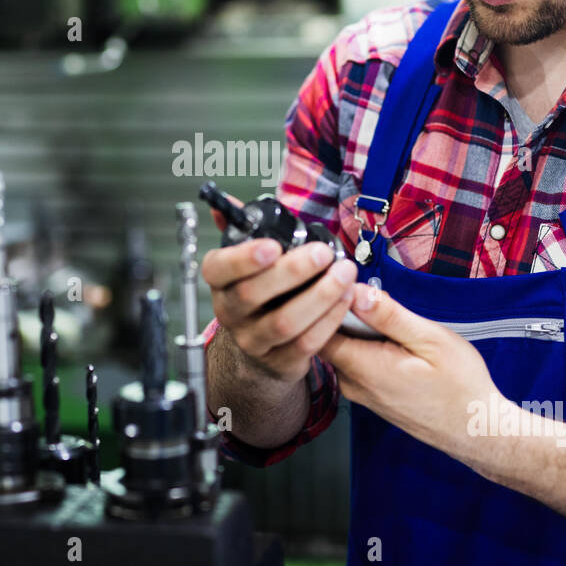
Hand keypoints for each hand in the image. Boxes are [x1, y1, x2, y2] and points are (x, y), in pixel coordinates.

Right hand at [201, 197, 357, 384]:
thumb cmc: (260, 295)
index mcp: (221, 282)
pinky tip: (347, 298)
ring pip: (284, 322)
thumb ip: (241, 231)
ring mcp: (254, 340)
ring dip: (320, 296)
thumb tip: (227, 204)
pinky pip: (306, 343)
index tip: (272, 245)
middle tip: (323, 253)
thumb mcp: (247, 263)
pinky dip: (330, 320)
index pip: (218, 269)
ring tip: (344, 274)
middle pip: (253, 294)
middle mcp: (231, 312)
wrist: (261, 349)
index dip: (242, 258)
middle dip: (293, 271)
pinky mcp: (280, 362)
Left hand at [319, 281, 503, 460]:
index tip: (342, 280)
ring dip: (355, 328)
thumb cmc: (461, 385)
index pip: (318, 329)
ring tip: (381, 313)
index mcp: (364, 368)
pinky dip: (364, 344)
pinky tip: (387, 337)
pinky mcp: (369, 395)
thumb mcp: (430, 339)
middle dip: (340, 311)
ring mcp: (360, 392)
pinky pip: (354, 362)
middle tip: (364, 289)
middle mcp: (353, 384)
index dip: (325, 302)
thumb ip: (389, 316)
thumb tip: (356, 291)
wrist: (476, 428)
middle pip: (326, 338)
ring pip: (342, 349)